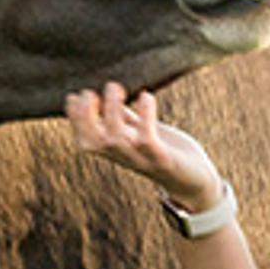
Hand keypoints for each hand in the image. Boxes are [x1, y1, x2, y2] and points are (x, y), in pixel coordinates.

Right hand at [64, 81, 222, 211]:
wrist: (196, 181)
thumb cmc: (168, 153)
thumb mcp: (142, 133)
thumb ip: (125, 119)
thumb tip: (106, 98)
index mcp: (117, 151)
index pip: (86, 139)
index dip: (75, 120)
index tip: (73, 96)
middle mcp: (125, 157)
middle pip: (94, 142)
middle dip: (85, 117)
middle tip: (88, 92)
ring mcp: (142, 160)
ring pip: (116, 140)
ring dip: (112, 112)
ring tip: (114, 87)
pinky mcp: (163, 159)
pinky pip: (148, 140)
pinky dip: (144, 117)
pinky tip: (146, 97)